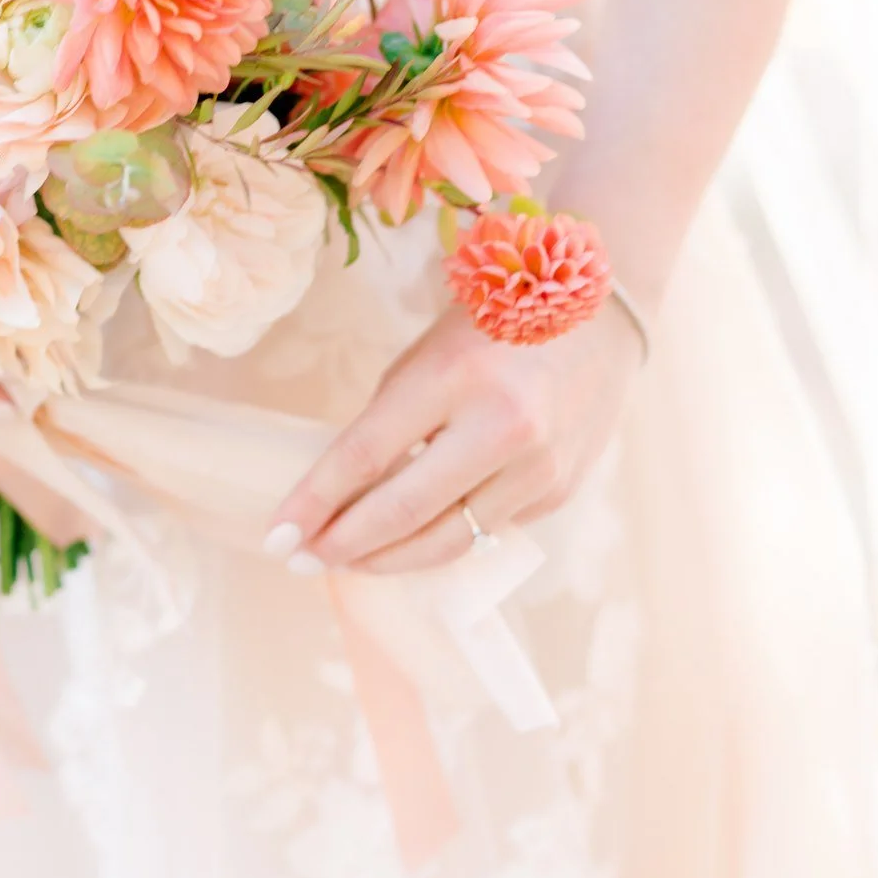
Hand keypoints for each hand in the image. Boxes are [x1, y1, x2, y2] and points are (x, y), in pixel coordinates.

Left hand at [270, 301, 642, 573]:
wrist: (600, 318)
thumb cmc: (493, 326)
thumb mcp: (428, 354)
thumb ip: (389, 420)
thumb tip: (340, 493)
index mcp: (456, 376)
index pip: (367, 453)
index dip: (314, 500)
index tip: (277, 534)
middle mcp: (504, 427)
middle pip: (405, 511)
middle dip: (344, 544)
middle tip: (302, 559)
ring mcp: (538, 467)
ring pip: (448, 541)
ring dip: (388, 559)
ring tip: (346, 559)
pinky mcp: (557, 492)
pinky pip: (486, 530)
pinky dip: (441, 539)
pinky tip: (411, 538)